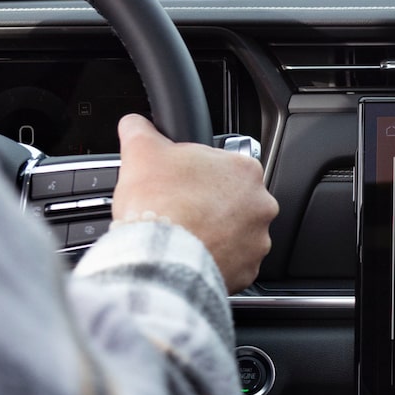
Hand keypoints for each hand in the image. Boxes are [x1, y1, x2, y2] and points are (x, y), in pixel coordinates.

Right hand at [113, 114, 277, 292]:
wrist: (162, 257)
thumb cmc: (159, 204)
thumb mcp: (141, 152)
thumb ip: (140, 131)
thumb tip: (135, 124)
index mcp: (244, 169)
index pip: (225, 165)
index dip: (200, 174)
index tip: (183, 183)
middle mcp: (260, 205)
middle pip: (234, 201)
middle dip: (211, 206)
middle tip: (183, 210)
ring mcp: (257, 240)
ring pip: (237, 234)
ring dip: (217, 234)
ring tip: (187, 236)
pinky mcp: (248, 271)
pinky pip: (234, 263)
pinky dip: (217, 261)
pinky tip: (194, 256)